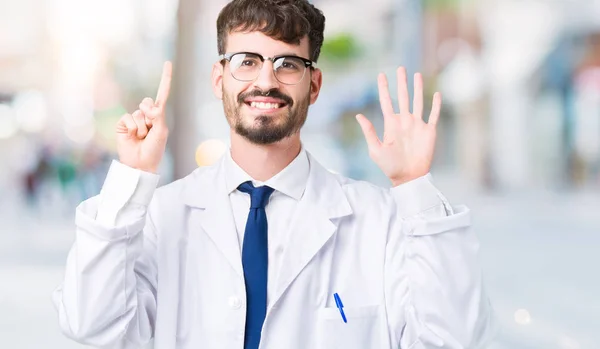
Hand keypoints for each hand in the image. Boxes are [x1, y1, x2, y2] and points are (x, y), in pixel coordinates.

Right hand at [116, 61, 171, 172]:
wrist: (140, 163)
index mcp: (158, 114)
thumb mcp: (161, 131)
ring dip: (143, 127)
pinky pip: (129, 118)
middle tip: (150, 130)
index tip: (168, 62)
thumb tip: (147, 105)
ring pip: (139, 112)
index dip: (165, 78)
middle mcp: (146, 114)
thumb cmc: (154, 149)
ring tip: (142, 137)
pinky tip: (133, 137)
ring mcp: (134, 118)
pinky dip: (133, 128)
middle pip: (148, 101)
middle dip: (150, 115)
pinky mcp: (123, 123)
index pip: (162, 93)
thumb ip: (157, 115)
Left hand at [356, 67, 440, 185]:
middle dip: (401, 83)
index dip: (383, 88)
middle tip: (400, 68)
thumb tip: (359, 116)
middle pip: (402, 97)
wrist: (408, 178)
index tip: (381, 75)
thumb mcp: (376, 150)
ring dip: (418, 89)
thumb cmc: (390, 166)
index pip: (386, 102)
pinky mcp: (429, 131)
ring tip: (417, 75)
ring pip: (418, 101)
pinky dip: (436, 105)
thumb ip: (369, 132)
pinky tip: (437, 94)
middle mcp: (404, 121)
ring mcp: (417, 125)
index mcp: (391, 124)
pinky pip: (433, 115)